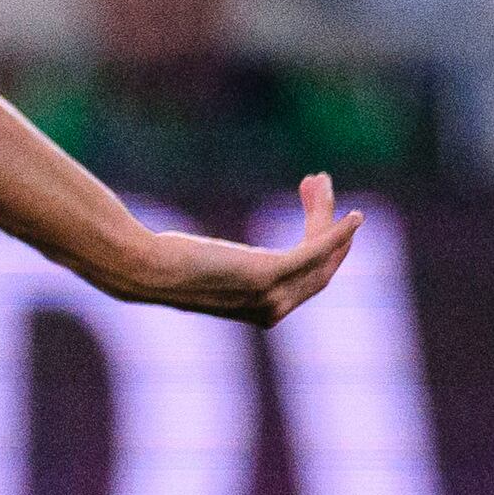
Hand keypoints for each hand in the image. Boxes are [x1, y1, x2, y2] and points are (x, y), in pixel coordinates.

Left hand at [120, 173, 360, 326]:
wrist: (142, 269)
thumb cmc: (164, 265)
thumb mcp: (208, 269)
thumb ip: (232, 268)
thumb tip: (228, 254)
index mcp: (263, 313)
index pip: (310, 280)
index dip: (323, 247)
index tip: (319, 211)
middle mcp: (273, 311)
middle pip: (323, 266)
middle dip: (328, 226)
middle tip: (318, 185)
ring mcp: (272, 296)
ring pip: (321, 253)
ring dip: (327, 215)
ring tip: (319, 181)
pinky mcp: (267, 274)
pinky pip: (315, 249)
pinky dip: (336, 230)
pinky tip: (352, 214)